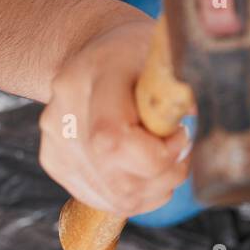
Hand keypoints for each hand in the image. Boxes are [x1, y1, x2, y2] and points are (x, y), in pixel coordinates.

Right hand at [39, 20, 190, 215]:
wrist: (91, 51)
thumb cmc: (132, 52)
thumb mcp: (162, 53)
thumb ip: (180, 87)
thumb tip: (195, 115)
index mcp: (89, 78)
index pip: (112, 140)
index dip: (157, 154)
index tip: (180, 134)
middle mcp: (62, 114)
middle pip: (117, 179)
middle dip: (164, 176)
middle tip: (181, 152)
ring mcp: (54, 143)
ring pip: (114, 198)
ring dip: (154, 189)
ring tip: (166, 159)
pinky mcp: (54, 162)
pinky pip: (103, 199)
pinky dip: (136, 194)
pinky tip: (146, 169)